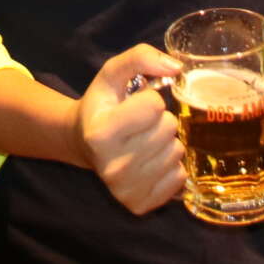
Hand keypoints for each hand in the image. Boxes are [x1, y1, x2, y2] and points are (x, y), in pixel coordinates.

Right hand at [75, 45, 183, 215]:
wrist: (84, 144)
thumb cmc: (103, 105)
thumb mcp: (113, 73)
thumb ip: (141, 58)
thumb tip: (175, 68)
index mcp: (100, 133)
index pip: (154, 105)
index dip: (148, 99)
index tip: (132, 106)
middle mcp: (111, 166)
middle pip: (168, 129)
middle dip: (159, 121)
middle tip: (140, 125)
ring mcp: (125, 190)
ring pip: (177, 152)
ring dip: (166, 143)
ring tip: (144, 142)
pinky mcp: (140, 205)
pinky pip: (179, 177)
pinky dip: (170, 166)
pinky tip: (149, 162)